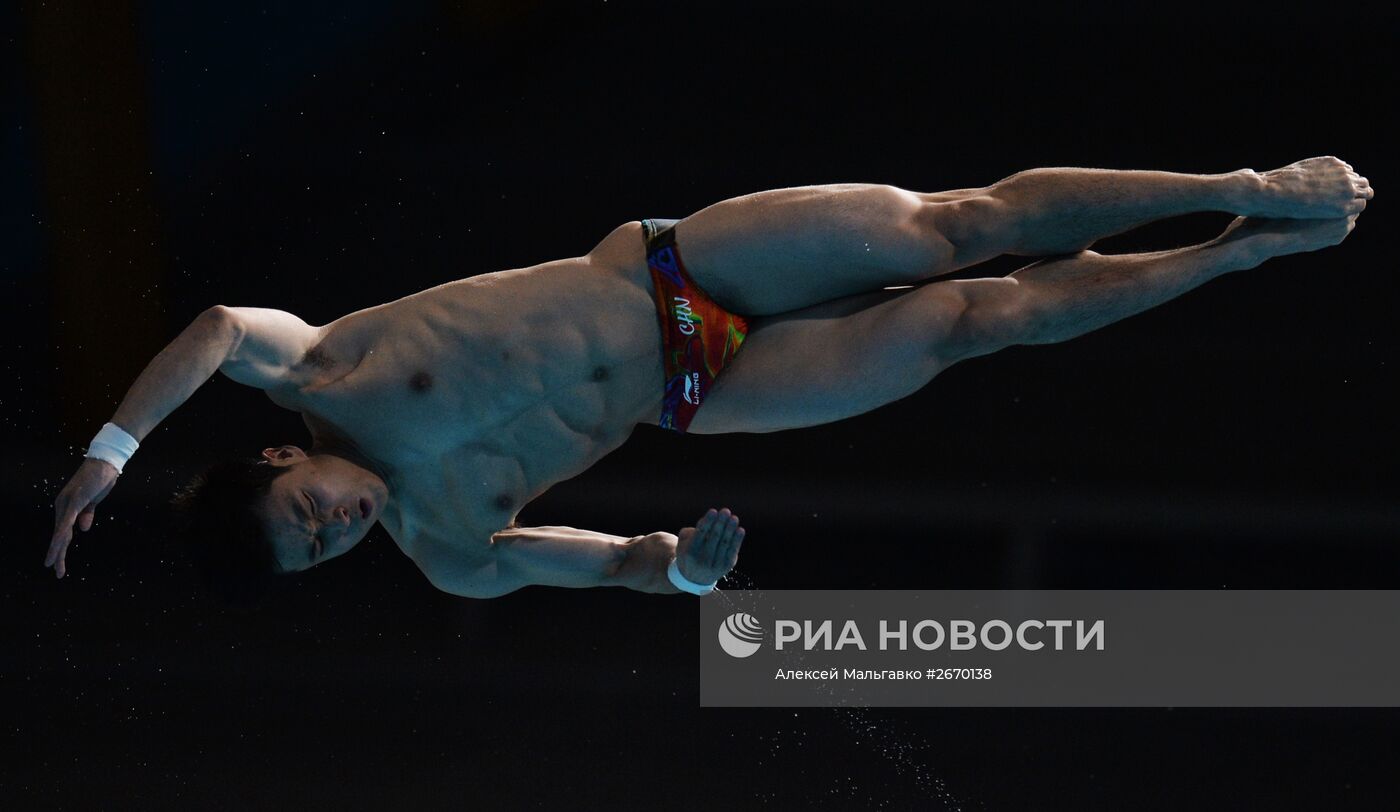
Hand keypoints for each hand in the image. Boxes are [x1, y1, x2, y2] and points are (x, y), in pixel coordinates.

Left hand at [46, 457, 119, 578]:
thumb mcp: (94, 501)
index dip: (60, 549)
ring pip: (61, 530)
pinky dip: (63, 532)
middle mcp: (63, 506)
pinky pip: (67, 520)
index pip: (63, 533)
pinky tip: (60, 542)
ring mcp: (68, 503)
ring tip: (53, 564)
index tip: (58, 565)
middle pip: (59, 535)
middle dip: (57, 554)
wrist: (106, 462)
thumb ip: (87, 514)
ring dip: (57, 548)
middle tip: (57, 572)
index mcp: (67, 507)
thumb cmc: (101, 479)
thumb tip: (83, 530)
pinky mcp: (75, 500)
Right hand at [675, 508, 745, 585]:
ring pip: (724, 543)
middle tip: (725, 511)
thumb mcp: (684, 542)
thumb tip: (707, 520)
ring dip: (730, 529)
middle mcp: (703, 559)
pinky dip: (737, 540)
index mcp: (690, 552)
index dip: (708, 522)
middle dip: (720, 523)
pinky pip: (733, 551)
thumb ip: (693, 530)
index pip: (700, 534)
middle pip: (714, 537)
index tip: (713, 511)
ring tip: (734, 518)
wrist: (695, 578)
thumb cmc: (689, 552)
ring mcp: (716, 564)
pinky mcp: (726, 566)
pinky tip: (740, 530)